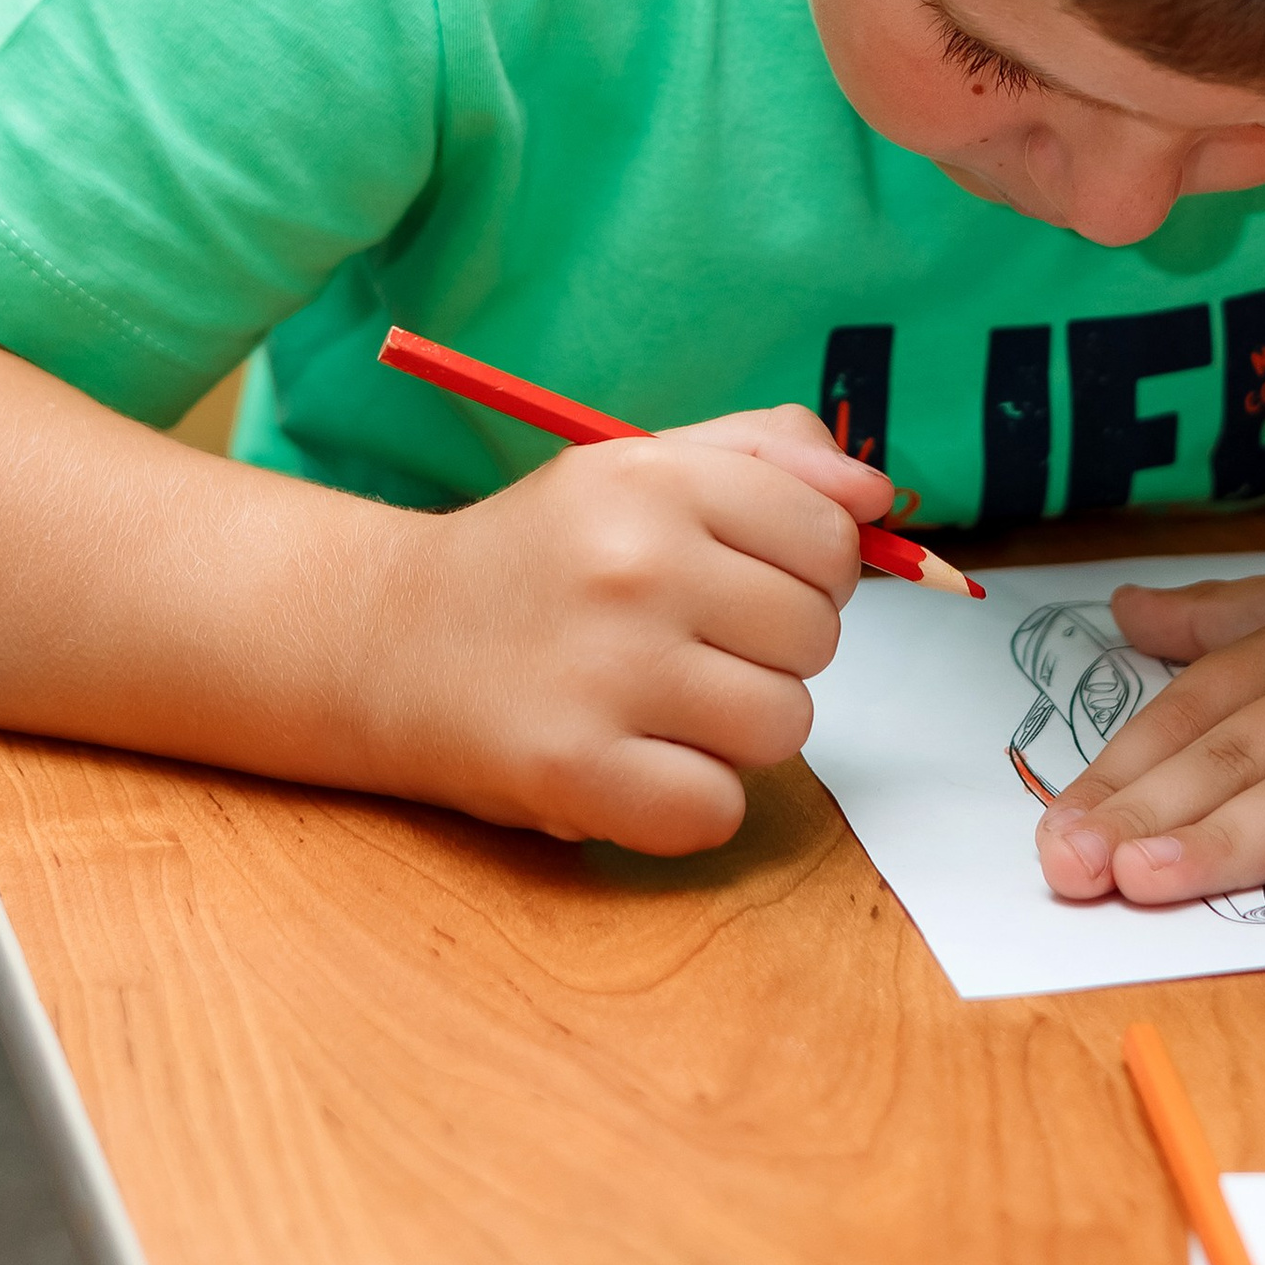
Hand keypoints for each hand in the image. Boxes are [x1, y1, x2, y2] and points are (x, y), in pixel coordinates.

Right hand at [379, 403, 892, 854]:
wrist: (385, 640)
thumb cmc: (540, 558)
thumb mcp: (638, 466)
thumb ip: (769, 455)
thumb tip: (879, 491)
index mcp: (654, 479)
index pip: (832, 536)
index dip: (809, 570)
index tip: (746, 582)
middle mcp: (633, 565)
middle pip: (818, 635)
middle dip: (771, 649)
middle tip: (686, 645)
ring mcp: (604, 671)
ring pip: (785, 725)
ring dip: (737, 730)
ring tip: (660, 704)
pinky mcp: (573, 772)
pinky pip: (717, 809)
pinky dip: (689, 803)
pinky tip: (636, 763)